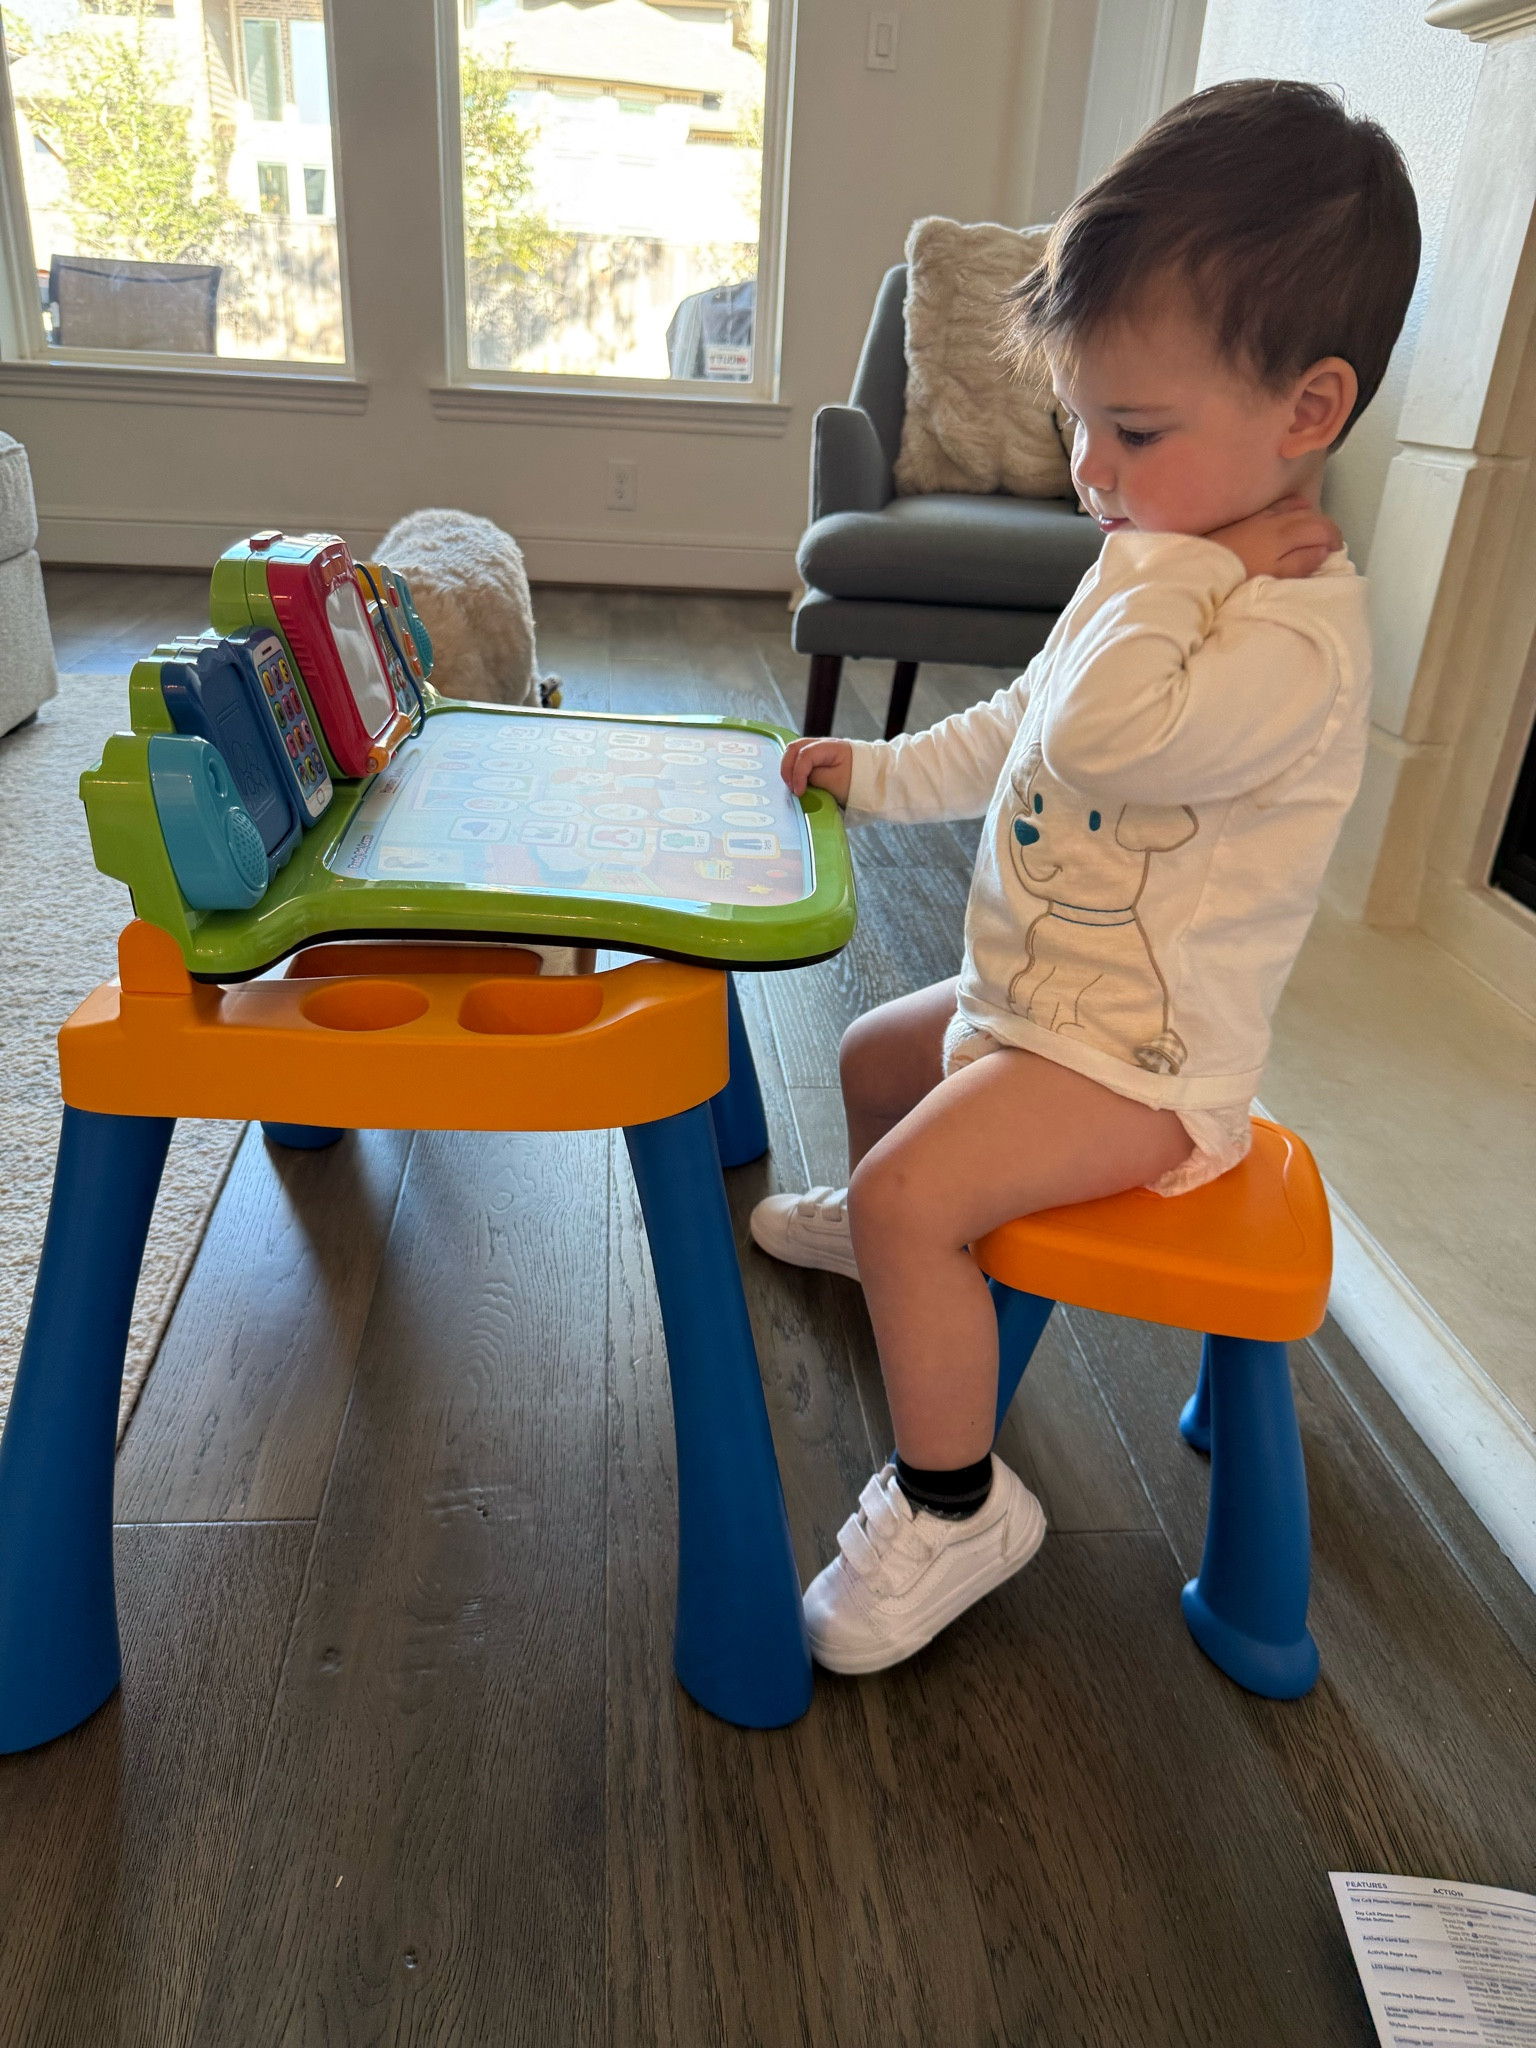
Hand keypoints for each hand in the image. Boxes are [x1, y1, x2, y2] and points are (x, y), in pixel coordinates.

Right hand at [781, 735, 852, 804]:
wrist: (874, 778)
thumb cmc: (859, 780)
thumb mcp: (836, 783)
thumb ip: (815, 779)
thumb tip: (801, 781)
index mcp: (830, 747)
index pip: (805, 755)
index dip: (798, 774)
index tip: (799, 792)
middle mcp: (822, 743)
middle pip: (794, 748)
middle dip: (788, 768)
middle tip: (791, 787)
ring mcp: (819, 748)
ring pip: (794, 751)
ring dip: (789, 767)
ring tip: (792, 785)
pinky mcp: (819, 756)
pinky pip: (800, 757)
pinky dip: (794, 768)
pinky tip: (797, 780)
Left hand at [1206, 494, 1341, 580]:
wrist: (1202, 562)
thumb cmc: (1239, 573)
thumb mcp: (1274, 575)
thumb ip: (1302, 562)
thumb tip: (1323, 551)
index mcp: (1287, 534)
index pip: (1322, 528)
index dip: (1334, 537)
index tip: (1337, 550)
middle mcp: (1277, 518)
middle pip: (1311, 515)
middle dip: (1325, 527)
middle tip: (1330, 542)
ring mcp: (1262, 514)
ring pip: (1295, 507)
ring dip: (1310, 516)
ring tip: (1314, 530)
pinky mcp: (1248, 515)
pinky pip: (1278, 504)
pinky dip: (1292, 506)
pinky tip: (1293, 510)